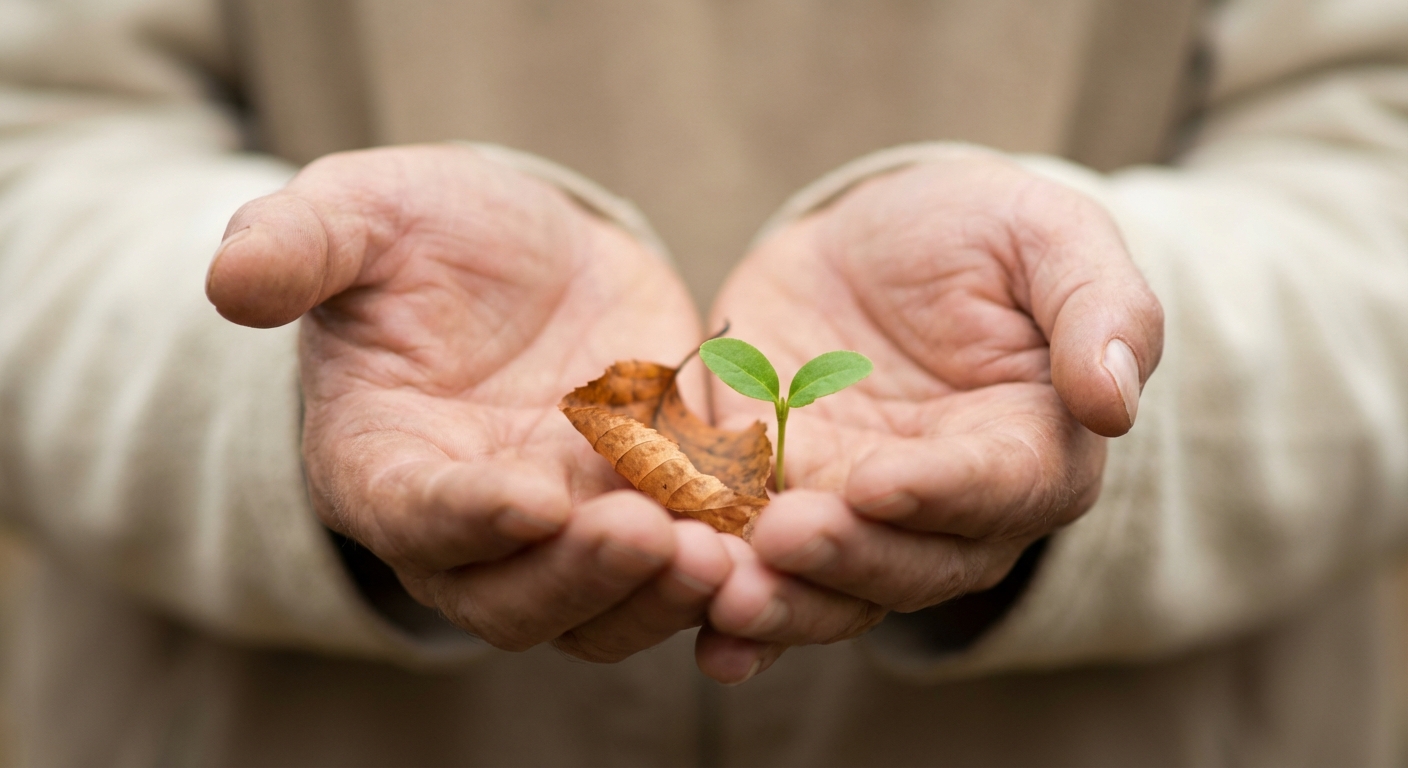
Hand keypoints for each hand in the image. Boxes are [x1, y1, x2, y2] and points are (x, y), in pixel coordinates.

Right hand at [207, 145, 731, 661]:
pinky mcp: (648, 505)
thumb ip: (301, 249)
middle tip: (646, 539)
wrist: (522, 250)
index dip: (466, 517)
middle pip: (517, 595)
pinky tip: (775, 541)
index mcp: (386, 463)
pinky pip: (686, 559)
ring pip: (606, 605)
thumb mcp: (362, 217)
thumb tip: (228, 282)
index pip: (417, 515)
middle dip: (580, 577)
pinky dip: (726, 562)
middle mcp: (475, 521)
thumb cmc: (421, 235)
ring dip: (660, 595)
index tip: (524, 500)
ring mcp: (567, 525)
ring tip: (722, 558)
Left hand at [696, 148, 1162, 681]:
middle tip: (784, 538)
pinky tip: (698, 629)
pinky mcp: (777, 506)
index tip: (880, 483)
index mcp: (1031, 448)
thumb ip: (1097, 307)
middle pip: (911, 563)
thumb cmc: (976, 232)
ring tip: (728, 599)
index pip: (1001, 490)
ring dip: (783, 605)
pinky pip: (756, 569)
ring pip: (831, 589)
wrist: (870, 240)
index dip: (941, 493)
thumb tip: (1116, 404)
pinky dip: (724, 601)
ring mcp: (856, 518)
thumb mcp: (1046, 235)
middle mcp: (946, 510)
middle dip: (847, 558)